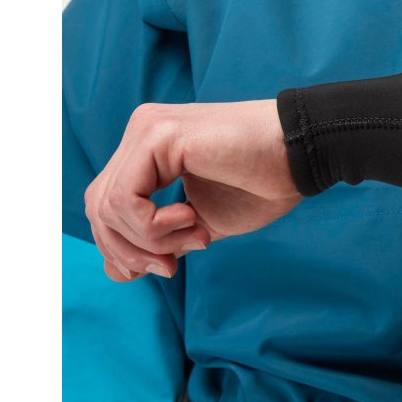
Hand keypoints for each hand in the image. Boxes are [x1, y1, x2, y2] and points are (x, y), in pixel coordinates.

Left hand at [83, 100, 302, 281]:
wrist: (303, 155)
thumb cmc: (263, 184)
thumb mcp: (200, 225)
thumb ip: (160, 242)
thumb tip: (118, 272)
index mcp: (149, 150)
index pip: (106, 206)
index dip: (124, 248)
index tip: (167, 268)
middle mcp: (141, 133)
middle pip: (98, 207)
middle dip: (130, 251)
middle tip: (173, 267)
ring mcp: (146, 130)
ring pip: (108, 207)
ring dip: (151, 241)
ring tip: (197, 236)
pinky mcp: (158, 135)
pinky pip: (125, 199)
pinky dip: (153, 226)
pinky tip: (190, 220)